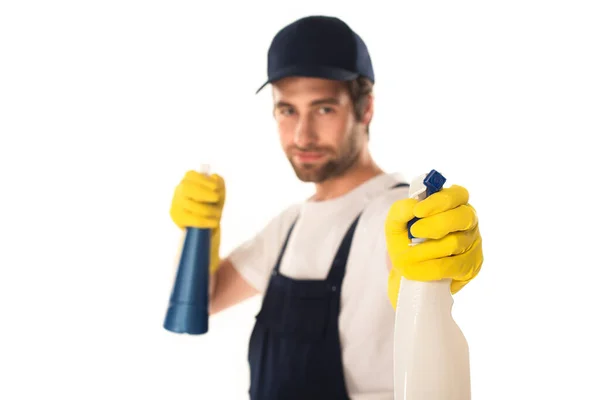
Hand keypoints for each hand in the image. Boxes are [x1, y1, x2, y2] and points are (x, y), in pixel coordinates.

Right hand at [170, 170, 225, 273]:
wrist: (207, 224)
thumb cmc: (212, 204)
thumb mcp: (219, 192)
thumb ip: (219, 182)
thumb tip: (214, 177)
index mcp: (189, 180)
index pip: (191, 175)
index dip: (204, 181)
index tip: (216, 187)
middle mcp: (179, 190)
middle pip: (187, 188)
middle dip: (203, 193)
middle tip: (217, 198)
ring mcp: (176, 203)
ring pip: (190, 204)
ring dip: (208, 209)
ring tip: (218, 213)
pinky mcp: (177, 217)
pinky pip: (192, 219)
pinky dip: (205, 221)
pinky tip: (214, 222)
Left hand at [384, 185, 482, 307]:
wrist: (406, 268)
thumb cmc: (405, 238)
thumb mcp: (396, 222)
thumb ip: (401, 210)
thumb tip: (413, 206)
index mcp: (454, 202)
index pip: (457, 194)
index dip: (439, 202)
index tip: (418, 210)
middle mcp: (468, 220)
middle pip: (464, 217)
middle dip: (437, 224)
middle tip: (414, 232)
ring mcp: (473, 243)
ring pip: (455, 243)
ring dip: (426, 250)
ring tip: (404, 256)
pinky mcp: (471, 266)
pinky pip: (452, 267)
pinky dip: (428, 268)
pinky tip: (413, 270)